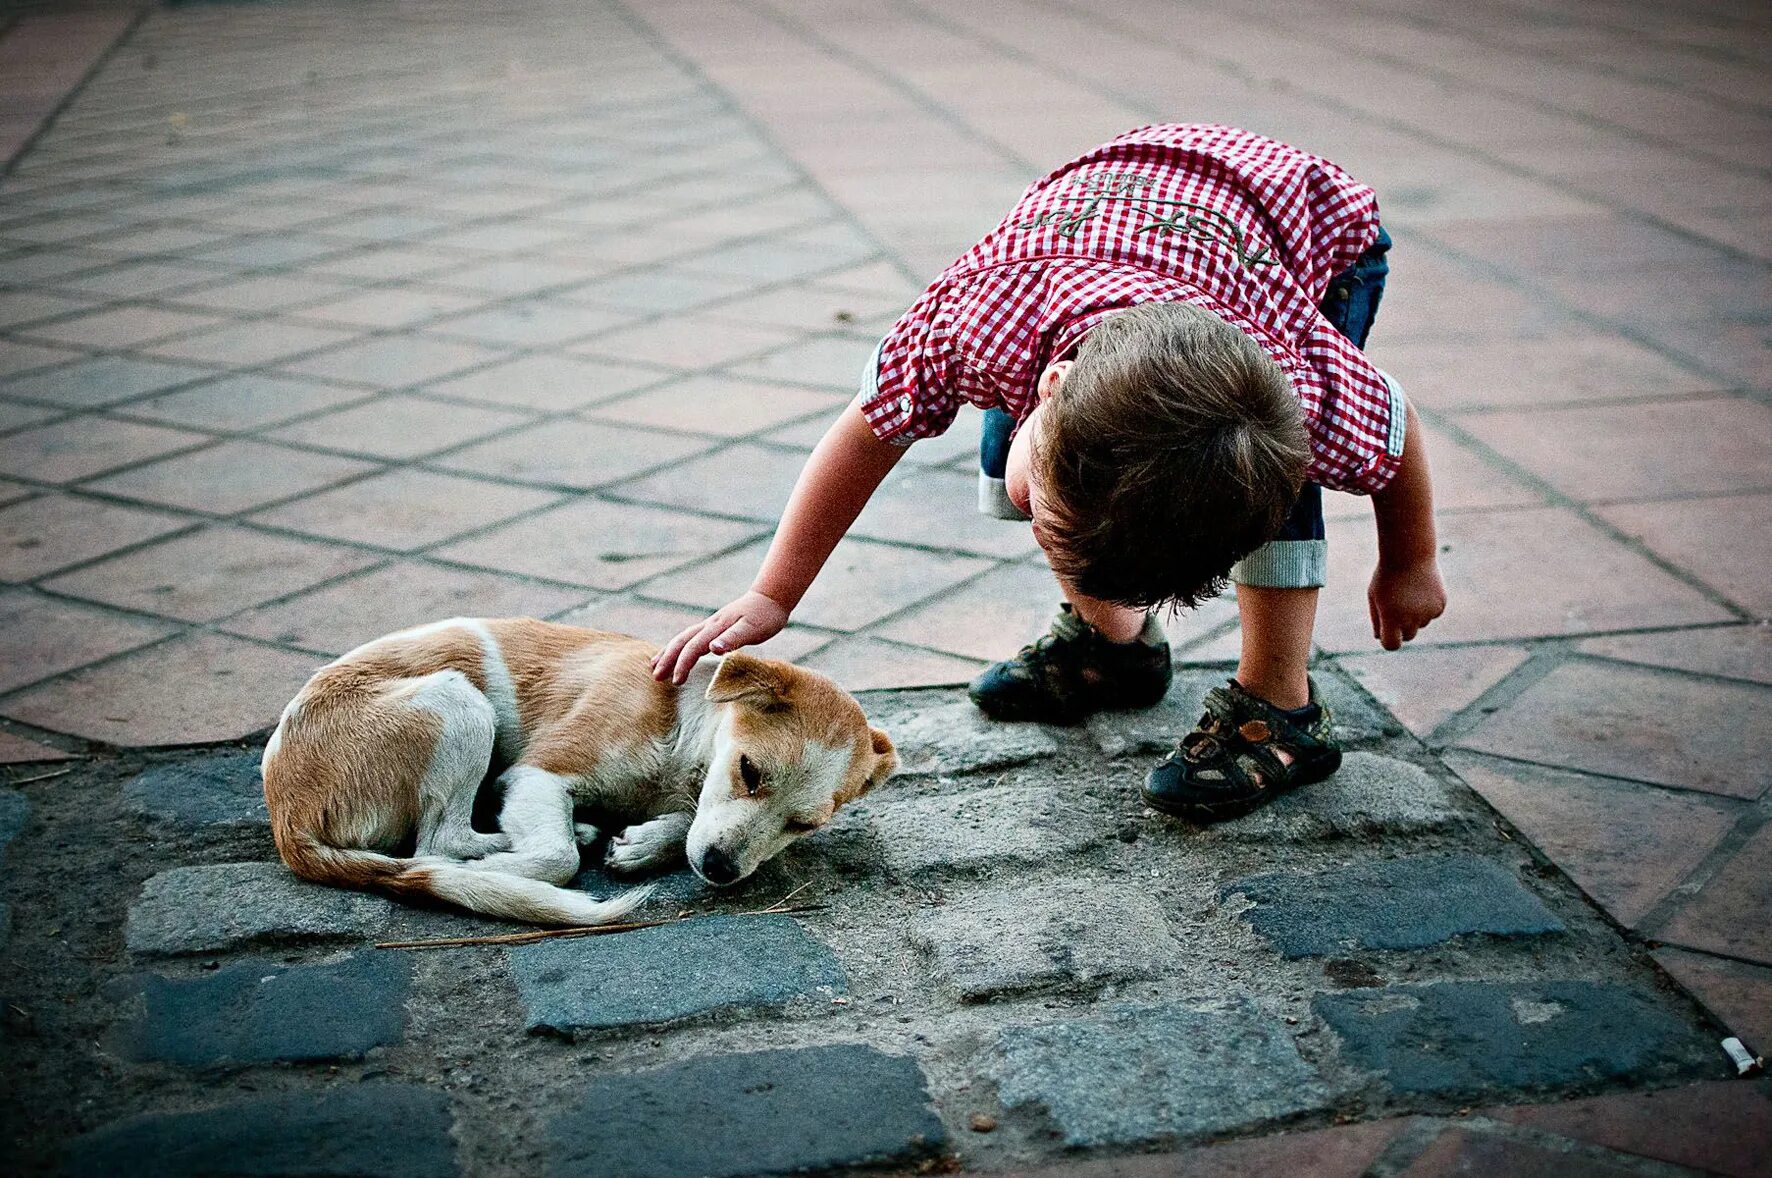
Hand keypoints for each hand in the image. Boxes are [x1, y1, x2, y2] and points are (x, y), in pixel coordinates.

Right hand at [652, 591, 789, 683]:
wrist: (770, 597)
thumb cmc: (764, 616)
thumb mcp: (753, 629)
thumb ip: (733, 639)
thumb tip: (713, 648)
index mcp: (716, 627)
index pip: (693, 647)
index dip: (683, 664)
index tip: (676, 682)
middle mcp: (709, 625)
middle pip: (681, 642)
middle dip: (667, 659)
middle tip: (656, 677)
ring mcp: (710, 625)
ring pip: (683, 638)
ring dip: (668, 652)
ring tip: (655, 666)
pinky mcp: (714, 627)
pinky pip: (690, 638)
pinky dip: (679, 647)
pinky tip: (676, 654)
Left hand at [1367, 557, 1446, 650]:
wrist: (1409, 554)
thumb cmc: (1387, 575)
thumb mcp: (1374, 596)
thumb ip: (1377, 619)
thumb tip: (1380, 638)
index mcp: (1391, 619)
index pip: (1392, 645)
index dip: (1389, 640)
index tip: (1387, 631)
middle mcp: (1411, 619)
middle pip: (1408, 636)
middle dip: (1402, 627)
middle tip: (1397, 607)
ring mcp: (1427, 612)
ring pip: (1421, 624)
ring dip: (1415, 615)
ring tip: (1409, 593)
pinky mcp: (1440, 605)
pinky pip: (1433, 614)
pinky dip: (1428, 607)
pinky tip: (1421, 590)